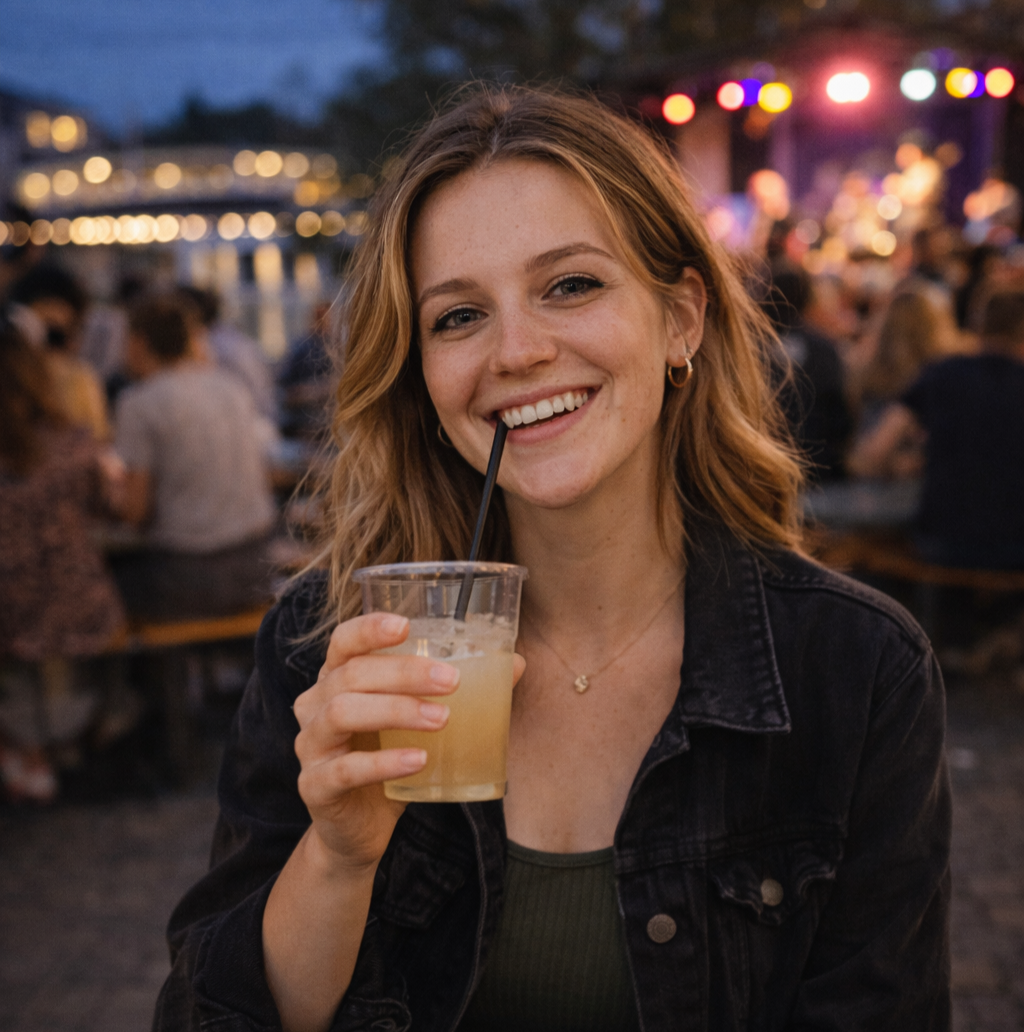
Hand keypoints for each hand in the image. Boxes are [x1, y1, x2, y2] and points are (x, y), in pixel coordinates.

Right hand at [292, 614, 525, 870]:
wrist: (360, 830)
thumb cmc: (390, 760)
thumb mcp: (420, 722)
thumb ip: (456, 691)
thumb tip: (514, 663)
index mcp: (337, 679)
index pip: (343, 642)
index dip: (369, 628)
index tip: (407, 626)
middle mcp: (315, 705)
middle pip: (350, 674)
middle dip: (403, 673)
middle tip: (451, 681)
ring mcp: (310, 746)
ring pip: (342, 713)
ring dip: (396, 710)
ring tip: (441, 718)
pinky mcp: (315, 787)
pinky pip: (344, 770)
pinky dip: (384, 762)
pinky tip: (419, 760)